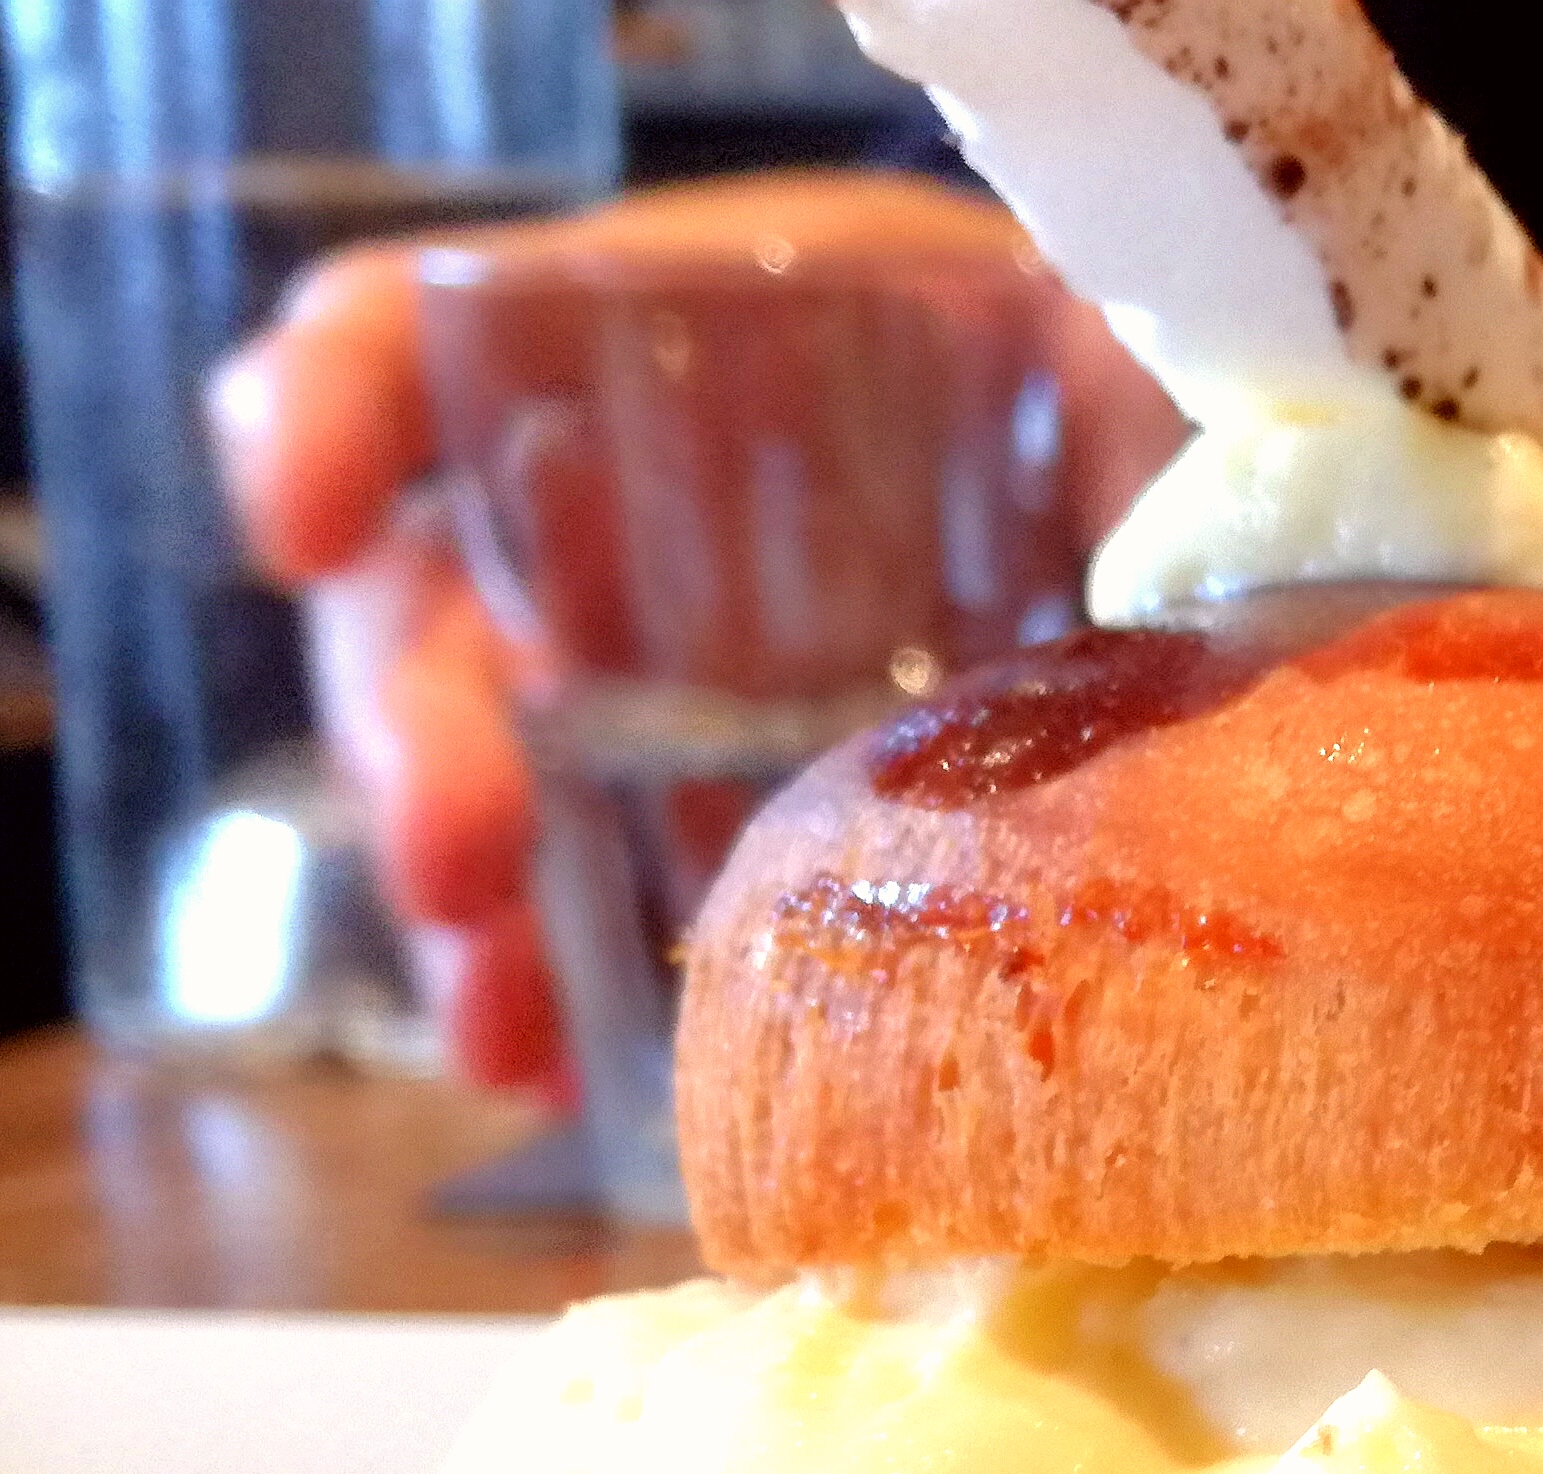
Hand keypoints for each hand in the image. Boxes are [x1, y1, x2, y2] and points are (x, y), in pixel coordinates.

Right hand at [209, 171, 1184, 1091]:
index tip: (307, 529)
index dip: (333, 407)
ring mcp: (657, 659)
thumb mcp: (1156, 393)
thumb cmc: (1178, 424)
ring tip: (501, 1031)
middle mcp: (631, 497)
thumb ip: (1144, 448)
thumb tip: (1167, 581)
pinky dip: (554, 984)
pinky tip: (568, 1077)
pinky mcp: (711, 803)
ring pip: (475, 766)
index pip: (431, 328)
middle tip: (461, 872)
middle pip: (433, 591)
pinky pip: (582, 888)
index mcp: (705, 341)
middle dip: (412, 734)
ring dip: (463, 906)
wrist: (1235, 535)